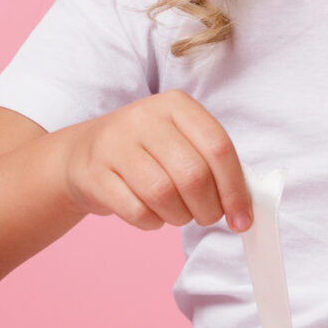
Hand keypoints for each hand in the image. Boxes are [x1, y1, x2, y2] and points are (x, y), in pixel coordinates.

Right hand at [53, 92, 250, 232]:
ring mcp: (115, 143)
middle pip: (193, 175)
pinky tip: (150, 214)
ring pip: (164, 195)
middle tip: (206, 217)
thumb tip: (244, 209)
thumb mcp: (180, 142)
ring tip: (176, 214)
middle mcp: (144, 117)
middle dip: (208, 209)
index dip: (235, 189)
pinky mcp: (94, 173)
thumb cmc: (146, 153)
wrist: (83, 153)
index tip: (242, 219)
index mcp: (176, 104)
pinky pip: (136, 211)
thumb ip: (213, 165)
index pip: (218, 147)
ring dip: (179, 217)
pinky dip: (151, 223)